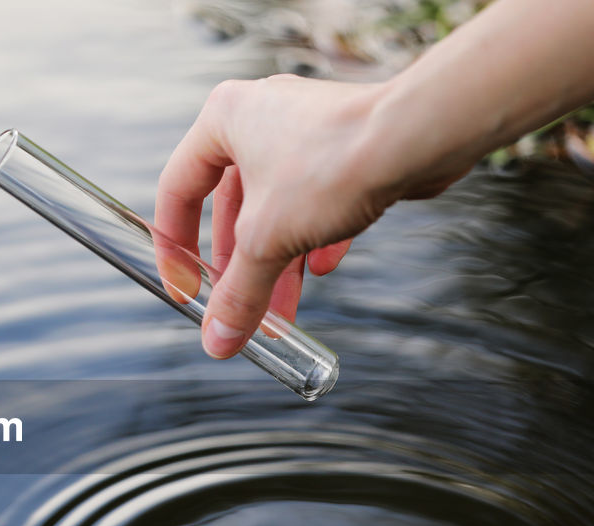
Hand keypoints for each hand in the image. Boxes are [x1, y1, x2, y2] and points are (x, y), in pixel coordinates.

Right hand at [155, 74, 464, 358]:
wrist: (418, 137)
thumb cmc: (334, 164)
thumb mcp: (267, 241)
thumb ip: (238, 292)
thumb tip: (217, 339)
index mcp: (223, 119)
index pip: (178, 191)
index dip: (175, 248)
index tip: (185, 289)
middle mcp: (261, 117)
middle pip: (231, 208)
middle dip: (239, 267)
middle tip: (238, 308)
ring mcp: (306, 130)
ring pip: (277, 208)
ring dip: (278, 263)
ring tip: (283, 310)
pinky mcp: (347, 146)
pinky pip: (317, 199)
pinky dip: (314, 237)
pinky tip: (323, 267)